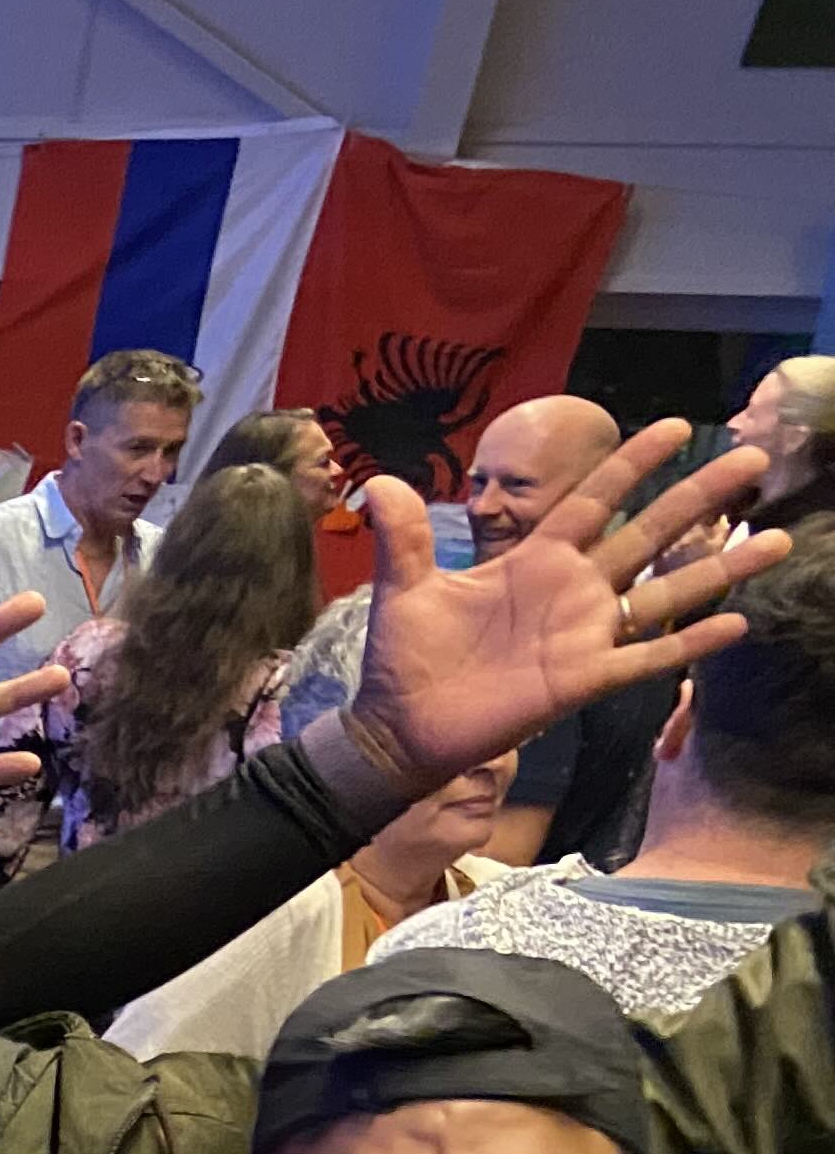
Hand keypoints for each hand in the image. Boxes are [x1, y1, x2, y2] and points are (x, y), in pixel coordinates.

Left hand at [342, 422, 788, 795]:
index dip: (632, 464)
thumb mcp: (404, 588)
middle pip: (648, 533)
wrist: (397, 728)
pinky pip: (645, 658)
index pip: (593, 500)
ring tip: (776, 540)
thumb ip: (404, 535)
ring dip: (720, 570)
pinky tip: (736, 626)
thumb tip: (377, 481)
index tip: (676, 426)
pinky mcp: (582, 681)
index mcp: (533, 561)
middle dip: (699, 497)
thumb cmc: (405, 659)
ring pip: (664, 593)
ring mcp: (583, 635)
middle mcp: (570, 591)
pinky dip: (688, 644)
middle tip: (752, 459)